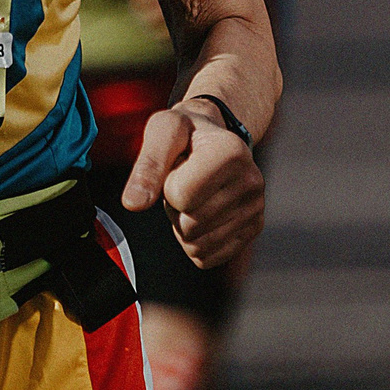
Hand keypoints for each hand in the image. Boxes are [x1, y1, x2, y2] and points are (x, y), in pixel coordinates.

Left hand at [121, 102, 264, 269]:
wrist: (214, 137)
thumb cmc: (185, 132)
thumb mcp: (162, 131)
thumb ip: (147, 165)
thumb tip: (133, 203)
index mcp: (231, 151)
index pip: (180, 196)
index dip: (167, 184)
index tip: (178, 166)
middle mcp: (252, 180)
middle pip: (189, 224)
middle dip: (175, 207)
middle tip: (185, 182)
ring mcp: (256, 207)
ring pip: (197, 244)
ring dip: (183, 224)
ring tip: (194, 195)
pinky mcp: (254, 229)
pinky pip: (208, 257)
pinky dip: (194, 242)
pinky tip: (202, 212)